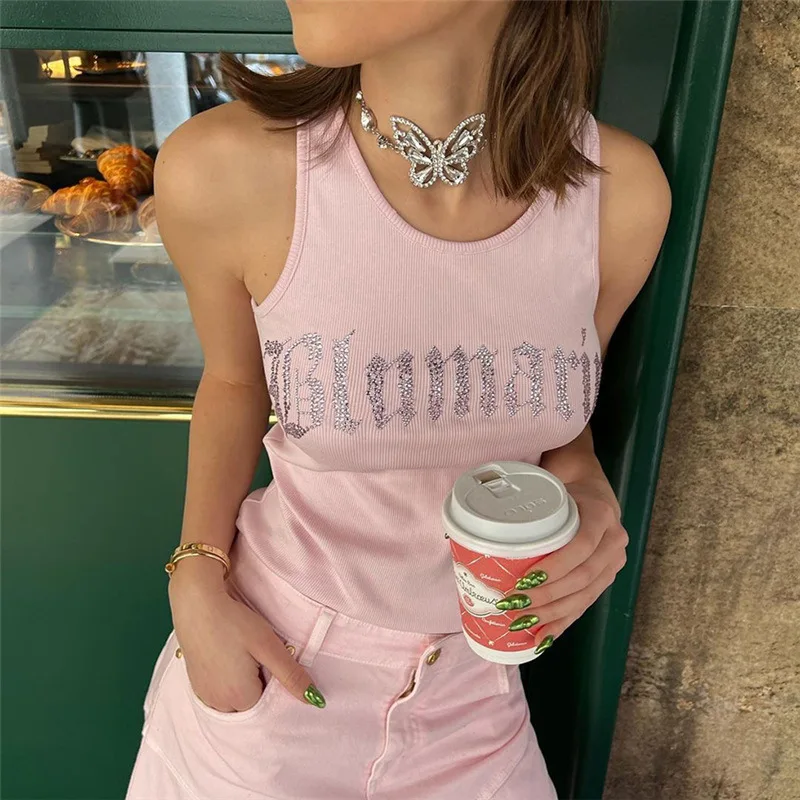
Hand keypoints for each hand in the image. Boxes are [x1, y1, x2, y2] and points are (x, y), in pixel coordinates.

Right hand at [168, 557, 324, 710]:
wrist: (196, 604)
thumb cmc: (234, 622)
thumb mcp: (268, 646)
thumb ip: (291, 675)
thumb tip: (315, 700)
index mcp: (240, 698)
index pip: (268, 705)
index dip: (274, 682)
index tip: (271, 659)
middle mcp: (219, 704)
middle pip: (250, 705)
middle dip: (258, 684)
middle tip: (256, 654)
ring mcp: (204, 695)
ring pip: (234, 700)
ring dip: (243, 683)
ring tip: (242, 653)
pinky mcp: (195, 683)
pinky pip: (218, 693)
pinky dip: (227, 680)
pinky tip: (229, 655)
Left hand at [502, 479, 628, 653]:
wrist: (592, 491)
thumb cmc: (564, 490)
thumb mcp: (552, 489)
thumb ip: (530, 505)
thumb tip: (483, 521)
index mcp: (600, 514)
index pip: (582, 546)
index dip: (555, 566)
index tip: (524, 579)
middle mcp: (614, 540)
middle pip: (583, 577)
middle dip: (547, 596)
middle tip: (514, 604)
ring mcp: (613, 562)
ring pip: (585, 596)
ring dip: (552, 614)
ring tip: (523, 623)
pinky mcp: (607, 578)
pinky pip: (586, 605)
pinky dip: (563, 623)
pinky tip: (544, 636)